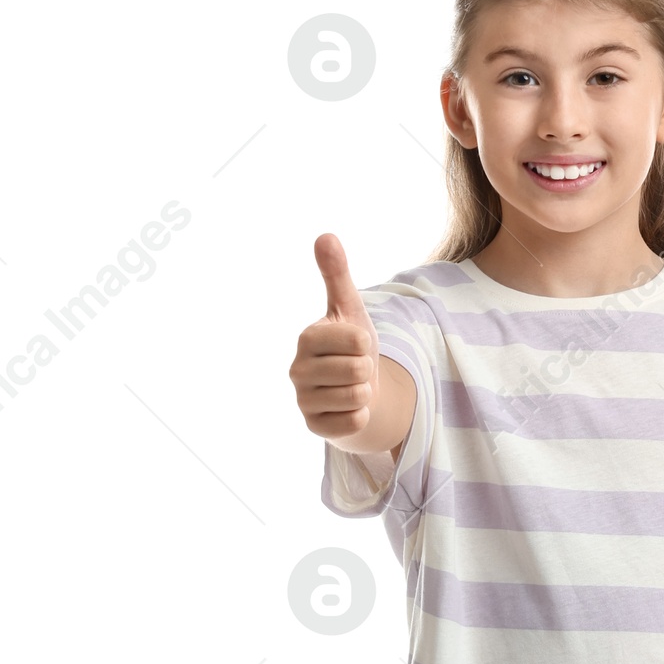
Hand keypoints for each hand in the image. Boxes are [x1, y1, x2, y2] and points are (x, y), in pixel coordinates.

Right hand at [289, 233, 380, 447]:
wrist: (357, 390)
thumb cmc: (352, 347)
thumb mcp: (350, 308)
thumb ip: (337, 274)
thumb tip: (325, 236)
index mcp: (306, 338)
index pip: (356, 340)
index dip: (366, 343)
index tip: (355, 345)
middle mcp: (297, 370)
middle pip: (357, 369)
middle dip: (366, 370)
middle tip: (355, 369)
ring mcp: (304, 401)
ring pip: (357, 396)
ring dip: (365, 392)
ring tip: (353, 386)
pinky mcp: (315, 427)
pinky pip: (354, 422)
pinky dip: (361, 416)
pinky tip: (349, 408)